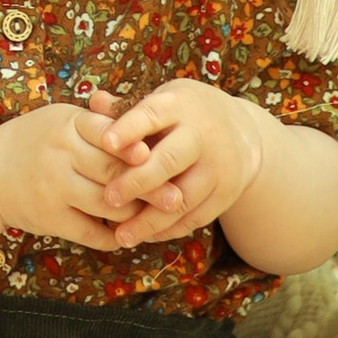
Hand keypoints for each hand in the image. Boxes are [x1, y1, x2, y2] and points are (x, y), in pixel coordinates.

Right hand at [0, 98, 146, 250]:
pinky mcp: (50, 218)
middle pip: (113, 172)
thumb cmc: (37, 141)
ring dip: (134, 213)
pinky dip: (113, 237)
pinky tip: (126, 235)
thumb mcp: (61, 119)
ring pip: (107, 204)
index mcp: (67, 124)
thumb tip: (146, 138)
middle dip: (148, 187)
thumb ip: (99, 124)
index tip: (158, 157)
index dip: (135, 148)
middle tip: (175, 197)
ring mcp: (54, 188)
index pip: (109, 135)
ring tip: (154, 216)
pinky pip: (90, 232)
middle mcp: (60, 155)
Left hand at [95, 79, 270, 250]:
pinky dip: (168, 230)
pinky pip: (195, 217)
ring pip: (182, 198)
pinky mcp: (226, 193)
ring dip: (150, 220)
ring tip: (121, 235)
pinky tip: (144, 236)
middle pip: (169, 161)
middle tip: (108, 198)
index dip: (129, 129)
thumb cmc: (186, 115)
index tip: (105, 143)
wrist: (243, 133)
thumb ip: (127, 107)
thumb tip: (94, 101)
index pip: (153, 115)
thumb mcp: (164, 100)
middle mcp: (202, 135)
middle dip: (137, 182)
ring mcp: (218, 166)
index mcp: (180, 105)